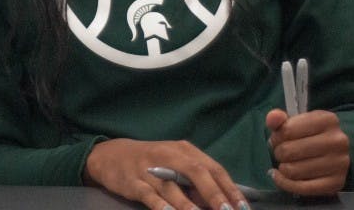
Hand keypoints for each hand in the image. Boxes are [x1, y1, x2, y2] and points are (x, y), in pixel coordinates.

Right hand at [83, 138, 248, 209]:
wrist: (110, 155)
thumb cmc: (150, 161)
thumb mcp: (174, 163)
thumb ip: (195, 180)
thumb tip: (220, 202)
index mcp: (183, 150)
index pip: (212, 167)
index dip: (229, 187)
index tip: (243, 207)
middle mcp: (168, 156)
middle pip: (196, 172)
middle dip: (214, 194)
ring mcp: (149, 169)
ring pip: (173, 187)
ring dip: (190, 205)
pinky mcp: (133, 182)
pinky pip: (149, 195)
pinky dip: (161, 206)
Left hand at [266, 109, 348, 195]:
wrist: (334, 152)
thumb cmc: (309, 134)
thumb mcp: (295, 121)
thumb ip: (279, 118)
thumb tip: (273, 118)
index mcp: (327, 120)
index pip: (287, 130)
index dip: (277, 136)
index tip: (279, 138)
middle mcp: (338, 141)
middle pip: (289, 151)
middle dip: (279, 153)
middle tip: (282, 152)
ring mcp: (340, 163)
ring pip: (293, 171)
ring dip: (283, 168)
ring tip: (287, 163)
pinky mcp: (336, 183)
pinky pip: (302, 188)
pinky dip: (285, 184)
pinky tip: (281, 177)